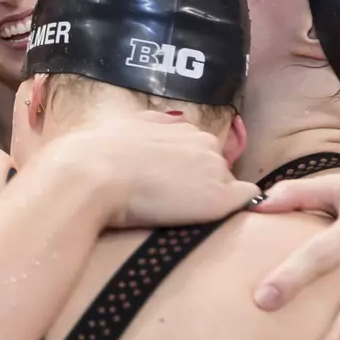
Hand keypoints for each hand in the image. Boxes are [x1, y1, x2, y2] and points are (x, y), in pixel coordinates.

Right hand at [46, 114, 257, 228]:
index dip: (186, 171)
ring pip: (228, 186)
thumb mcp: (130, 124)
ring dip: (212, 199)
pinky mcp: (222, 198)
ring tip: (180, 213)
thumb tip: (177, 120)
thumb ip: (157, 124)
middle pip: (216, 167)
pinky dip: (236, 209)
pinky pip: (246, 200)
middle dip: (202, 183)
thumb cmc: (101, 152)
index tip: (168, 185)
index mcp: (186, 128)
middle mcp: (207, 143)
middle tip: (172, 201)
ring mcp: (217, 170)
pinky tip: (213, 219)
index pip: (199, 151)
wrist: (94, 175)